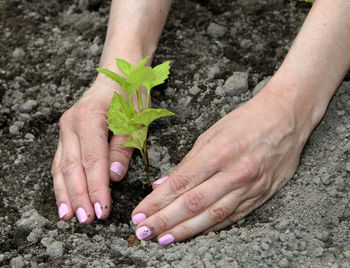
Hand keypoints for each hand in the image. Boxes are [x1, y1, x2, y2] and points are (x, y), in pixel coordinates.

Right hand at [51, 81, 132, 222]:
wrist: (118, 75)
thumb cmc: (130, 95)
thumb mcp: (136, 121)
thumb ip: (123, 148)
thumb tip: (114, 177)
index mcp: (90, 118)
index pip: (92, 161)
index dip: (97, 188)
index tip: (103, 210)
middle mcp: (71, 124)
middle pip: (72, 167)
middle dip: (79, 196)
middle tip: (86, 220)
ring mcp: (65, 128)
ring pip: (61, 166)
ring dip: (65, 193)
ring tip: (69, 216)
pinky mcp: (66, 133)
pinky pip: (61, 160)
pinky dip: (62, 181)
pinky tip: (65, 197)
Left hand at [131, 85, 311, 244]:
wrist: (286, 117)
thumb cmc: (246, 120)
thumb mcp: (212, 134)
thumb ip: (187, 163)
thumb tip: (163, 186)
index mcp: (219, 152)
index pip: (180, 184)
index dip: (157, 202)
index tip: (139, 213)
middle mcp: (235, 173)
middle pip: (193, 204)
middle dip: (164, 221)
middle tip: (143, 231)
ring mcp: (250, 187)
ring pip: (213, 216)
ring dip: (185, 230)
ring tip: (163, 239)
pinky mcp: (262, 195)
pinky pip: (233, 217)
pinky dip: (211, 227)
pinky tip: (194, 233)